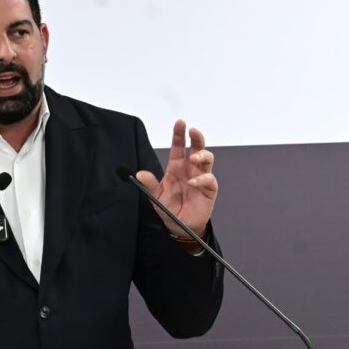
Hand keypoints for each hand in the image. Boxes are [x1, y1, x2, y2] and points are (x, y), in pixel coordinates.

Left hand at [136, 119, 217, 237]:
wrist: (179, 226)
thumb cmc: (168, 208)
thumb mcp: (155, 196)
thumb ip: (149, 185)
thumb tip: (140, 173)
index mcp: (176, 167)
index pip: (179, 147)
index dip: (179, 135)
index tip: (180, 123)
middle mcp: (190, 169)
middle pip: (197, 147)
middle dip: (196, 137)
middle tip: (193, 131)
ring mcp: (200, 177)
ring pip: (207, 158)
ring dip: (202, 154)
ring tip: (194, 158)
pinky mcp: (209, 188)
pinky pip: (208, 178)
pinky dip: (202, 178)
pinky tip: (193, 182)